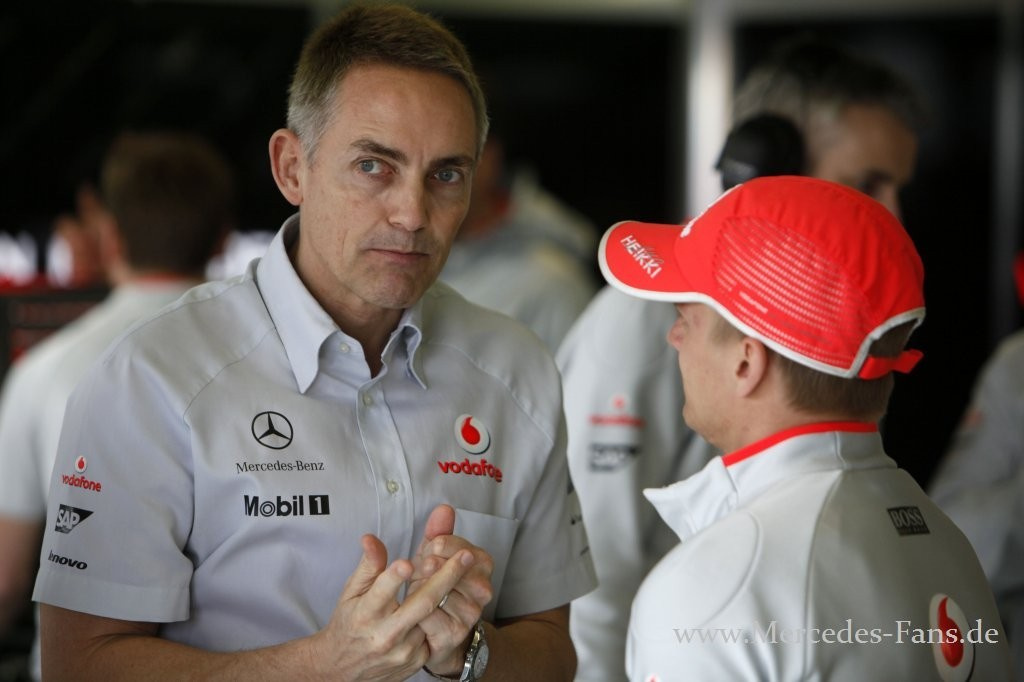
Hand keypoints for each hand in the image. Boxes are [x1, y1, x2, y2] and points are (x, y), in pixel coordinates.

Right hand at [310, 533, 475, 680]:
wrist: (345, 668)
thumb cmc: (350, 622)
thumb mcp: (351, 592)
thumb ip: (368, 565)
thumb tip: (370, 538)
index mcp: (365, 613)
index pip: (381, 592)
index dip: (394, 578)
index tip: (408, 563)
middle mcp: (385, 634)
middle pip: (422, 603)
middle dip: (447, 576)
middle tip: (466, 555)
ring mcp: (403, 650)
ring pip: (434, 616)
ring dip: (450, 592)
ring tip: (464, 570)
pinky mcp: (417, 660)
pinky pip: (435, 631)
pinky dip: (444, 613)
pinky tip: (451, 598)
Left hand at [409, 505, 494, 674]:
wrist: (438, 631)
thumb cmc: (435, 586)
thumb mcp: (435, 556)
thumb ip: (440, 531)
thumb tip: (444, 508)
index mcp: (483, 562)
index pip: (455, 545)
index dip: (435, 547)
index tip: (429, 551)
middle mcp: (484, 588)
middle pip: (445, 568)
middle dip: (425, 568)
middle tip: (419, 571)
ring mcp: (471, 612)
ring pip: (434, 592)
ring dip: (417, 590)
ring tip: (415, 592)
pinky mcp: (455, 633)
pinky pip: (428, 616)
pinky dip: (416, 612)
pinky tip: (414, 612)